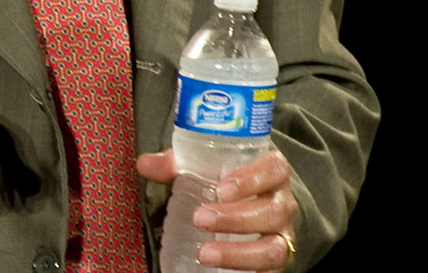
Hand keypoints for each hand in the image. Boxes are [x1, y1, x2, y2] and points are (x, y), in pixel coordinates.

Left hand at [137, 147, 298, 270]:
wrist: (256, 204)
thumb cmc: (229, 181)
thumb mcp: (207, 167)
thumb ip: (177, 164)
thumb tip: (145, 165)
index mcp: (271, 174)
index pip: (273, 169)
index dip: (252, 178)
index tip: (222, 188)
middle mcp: (282, 204)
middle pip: (271, 212)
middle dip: (235, 218)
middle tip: (200, 218)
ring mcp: (282, 234)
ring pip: (274, 247)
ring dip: (239, 253)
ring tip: (204, 253)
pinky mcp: (276, 260)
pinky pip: (272, 271)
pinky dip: (249, 272)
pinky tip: (223, 272)